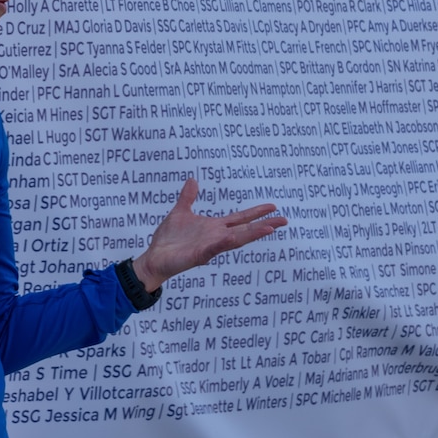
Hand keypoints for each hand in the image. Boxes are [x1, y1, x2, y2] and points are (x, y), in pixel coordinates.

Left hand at [131, 179, 286, 291]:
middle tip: (284, 221)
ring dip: (251, 235)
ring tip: (268, 228)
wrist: (154, 258)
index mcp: (214, 228)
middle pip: (245, 230)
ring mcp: (209, 247)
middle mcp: (216, 238)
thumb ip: (188, 197)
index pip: (240, 219)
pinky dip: (221, 244)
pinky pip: (212, 249)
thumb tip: (193, 180)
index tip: (273, 207)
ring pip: (234, 240)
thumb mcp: (180, 213)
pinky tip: (230, 238)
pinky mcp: (198, 256)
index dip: (256, 213)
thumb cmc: (168, 240)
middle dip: (264, 225)